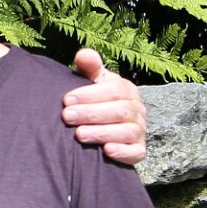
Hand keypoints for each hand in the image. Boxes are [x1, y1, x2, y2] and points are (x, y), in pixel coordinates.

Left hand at [62, 50, 146, 166]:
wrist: (104, 126)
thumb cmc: (95, 100)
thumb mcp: (92, 80)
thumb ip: (89, 67)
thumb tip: (83, 54)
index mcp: (127, 90)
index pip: (114, 90)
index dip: (90, 95)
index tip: (66, 100)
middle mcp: (137, 109)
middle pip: (120, 110)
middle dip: (91, 114)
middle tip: (67, 116)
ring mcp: (140, 131)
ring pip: (127, 131)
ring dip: (102, 133)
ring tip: (79, 135)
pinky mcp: (138, 150)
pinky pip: (136, 152)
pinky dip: (122, 152)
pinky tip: (106, 151)